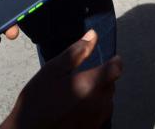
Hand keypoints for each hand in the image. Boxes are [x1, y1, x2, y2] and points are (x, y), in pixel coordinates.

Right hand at [0, 29, 121, 128]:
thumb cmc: (38, 102)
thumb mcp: (53, 70)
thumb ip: (76, 52)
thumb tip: (92, 36)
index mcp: (92, 84)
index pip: (116, 68)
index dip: (114, 61)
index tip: (110, 59)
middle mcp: (99, 103)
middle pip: (111, 84)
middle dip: (102, 78)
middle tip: (82, 77)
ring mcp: (96, 119)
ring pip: (105, 100)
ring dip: (97, 94)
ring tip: (75, 93)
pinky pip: (99, 114)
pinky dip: (91, 108)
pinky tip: (74, 107)